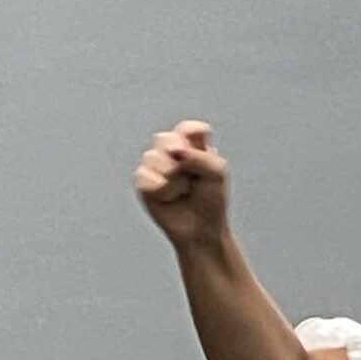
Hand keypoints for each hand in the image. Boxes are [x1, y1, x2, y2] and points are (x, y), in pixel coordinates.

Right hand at [135, 119, 230, 248]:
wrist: (201, 230)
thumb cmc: (211, 202)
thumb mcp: (216, 174)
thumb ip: (199, 156)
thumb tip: (175, 150)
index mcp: (195, 146)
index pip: (189, 129)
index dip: (190, 134)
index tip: (199, 149)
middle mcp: (174, 153)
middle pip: (165, 139)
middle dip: (176, 155)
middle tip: (187, 173)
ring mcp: (157, 166)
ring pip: (152, 157)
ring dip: (170, 176)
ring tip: (181, 190)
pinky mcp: (144, 182)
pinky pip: (143, 174)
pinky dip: (159, 188)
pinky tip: (168, 197)